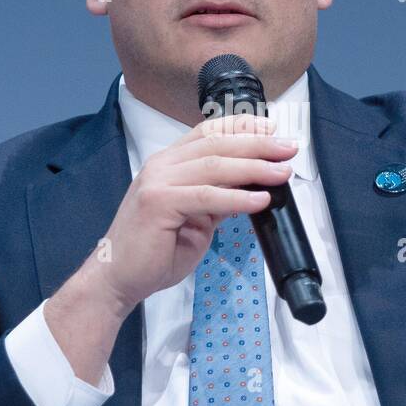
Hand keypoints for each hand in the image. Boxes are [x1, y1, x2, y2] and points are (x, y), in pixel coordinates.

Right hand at [88, 113, 298, 312]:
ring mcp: (157, 182)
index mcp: (168, 163)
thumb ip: (214, 200)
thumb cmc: (153, 252)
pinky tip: (259, 200)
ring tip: (281, 172)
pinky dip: (236, 198)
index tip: (273, 128)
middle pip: (216, 144)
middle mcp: (161, 166)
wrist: (117, 279)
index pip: (208, 132)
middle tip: (288, 148)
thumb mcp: (194, 219)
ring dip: (253, 167)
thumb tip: (248, 188)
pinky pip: (206, 197)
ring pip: (214, 166)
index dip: (241, 127)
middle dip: (257, 144)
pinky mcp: (157, 203)